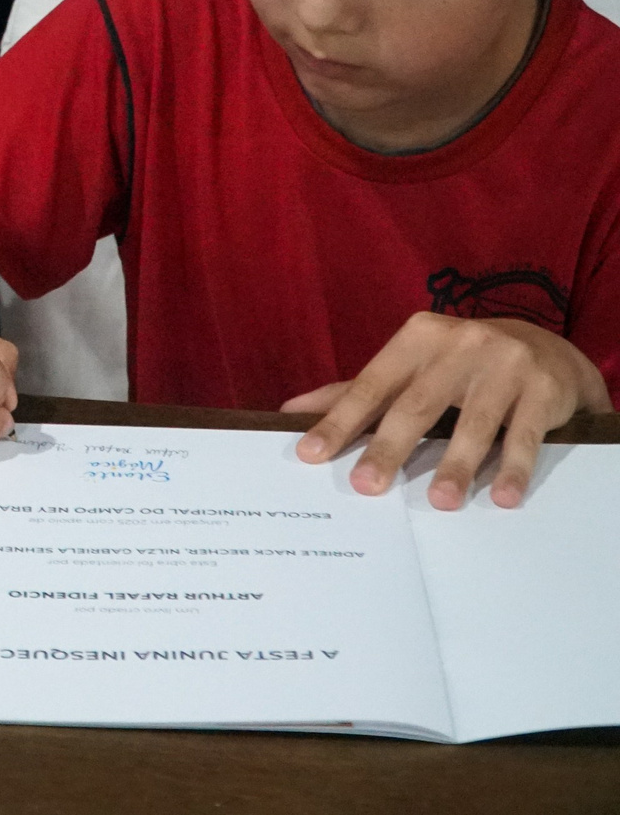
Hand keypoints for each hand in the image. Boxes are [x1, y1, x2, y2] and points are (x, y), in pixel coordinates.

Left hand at [285, 312, 612, 509]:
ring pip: (473, 423)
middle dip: (389, 448)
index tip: (312, 454)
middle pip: (417, 405)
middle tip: (366, 487)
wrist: (547, 349)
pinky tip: (502, 497)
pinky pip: (523, 435)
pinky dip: (512, 468)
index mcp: (418, 338)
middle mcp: (460, 344)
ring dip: (456, 466)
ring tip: (440, 503)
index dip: (341, 420)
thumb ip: (359, 389)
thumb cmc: (462, 363)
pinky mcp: (544, 388)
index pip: (372, 385)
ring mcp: (506, 363)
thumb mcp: (413, 364)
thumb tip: (292, 411)